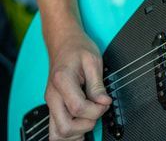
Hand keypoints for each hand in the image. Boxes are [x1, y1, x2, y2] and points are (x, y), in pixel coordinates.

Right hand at [45, 25, 110, 140]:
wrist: (64, 42)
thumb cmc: (77, 48)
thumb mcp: (93, 60)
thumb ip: (98, 84)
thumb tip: (104, 103)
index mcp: (62, 80)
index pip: (78, 108)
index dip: (96, 110)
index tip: (105, 102)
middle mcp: (53, 95)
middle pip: (65, 127)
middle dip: (86, 125)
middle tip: (97, 111)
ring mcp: (51, 103)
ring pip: (57, 134)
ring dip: (76, 133)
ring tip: (89, 119)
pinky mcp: (53, 107)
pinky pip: (56, 129)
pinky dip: (69, 133)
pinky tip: (81, 125)